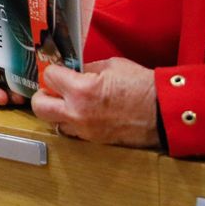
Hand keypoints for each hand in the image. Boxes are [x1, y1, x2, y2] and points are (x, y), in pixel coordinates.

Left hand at [31, 57, 158, 147]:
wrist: (165, 112)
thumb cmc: (143, 86)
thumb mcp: (112, 66)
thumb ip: (86, 69)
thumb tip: (72, 70)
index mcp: (82, 90)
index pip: (49, 77)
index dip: (53, 70)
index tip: (59, 69)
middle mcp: (77, 113)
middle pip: (39, 106)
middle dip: (43, 94)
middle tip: (53, 88)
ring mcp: (84, 130)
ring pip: (52, 122)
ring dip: (56, 111)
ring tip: (68, 102)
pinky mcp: (94, 140)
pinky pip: (71, 132)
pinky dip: (71, 122)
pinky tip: (82, 113)